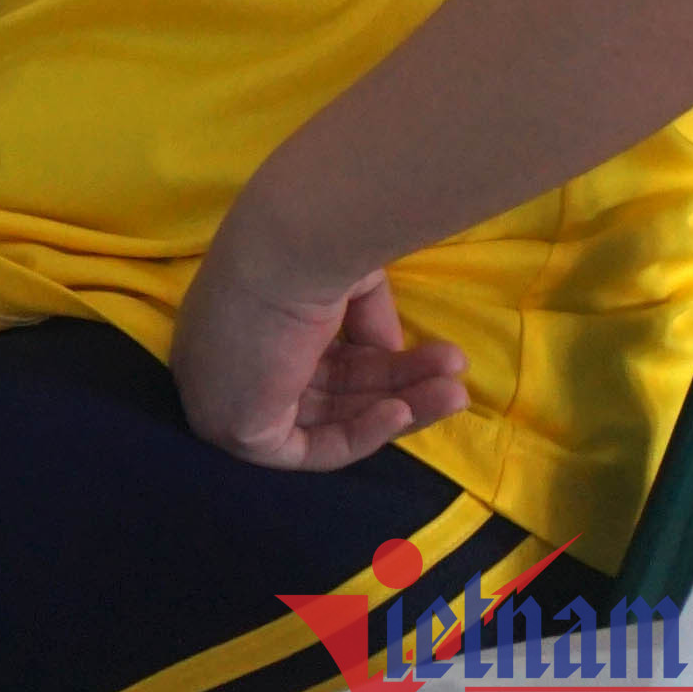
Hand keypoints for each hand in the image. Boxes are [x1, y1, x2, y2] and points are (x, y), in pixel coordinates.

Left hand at [172, 206, 467, 472]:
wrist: (288, 244)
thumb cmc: (311, 246)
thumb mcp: (351, 281)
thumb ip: (370, 322)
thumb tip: (388, 355)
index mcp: (251, 310)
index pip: (319, 351)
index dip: (377, 359)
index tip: (429, 353)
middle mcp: (239, 355)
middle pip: (334, 386)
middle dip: (400, 383)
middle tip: (456, 377)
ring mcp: (236, 394)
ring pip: (333, 416)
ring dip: (399, 406)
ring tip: (456, 392)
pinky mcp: (242, 432)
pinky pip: (315, 447)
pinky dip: (364, 432)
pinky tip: (403, 410)